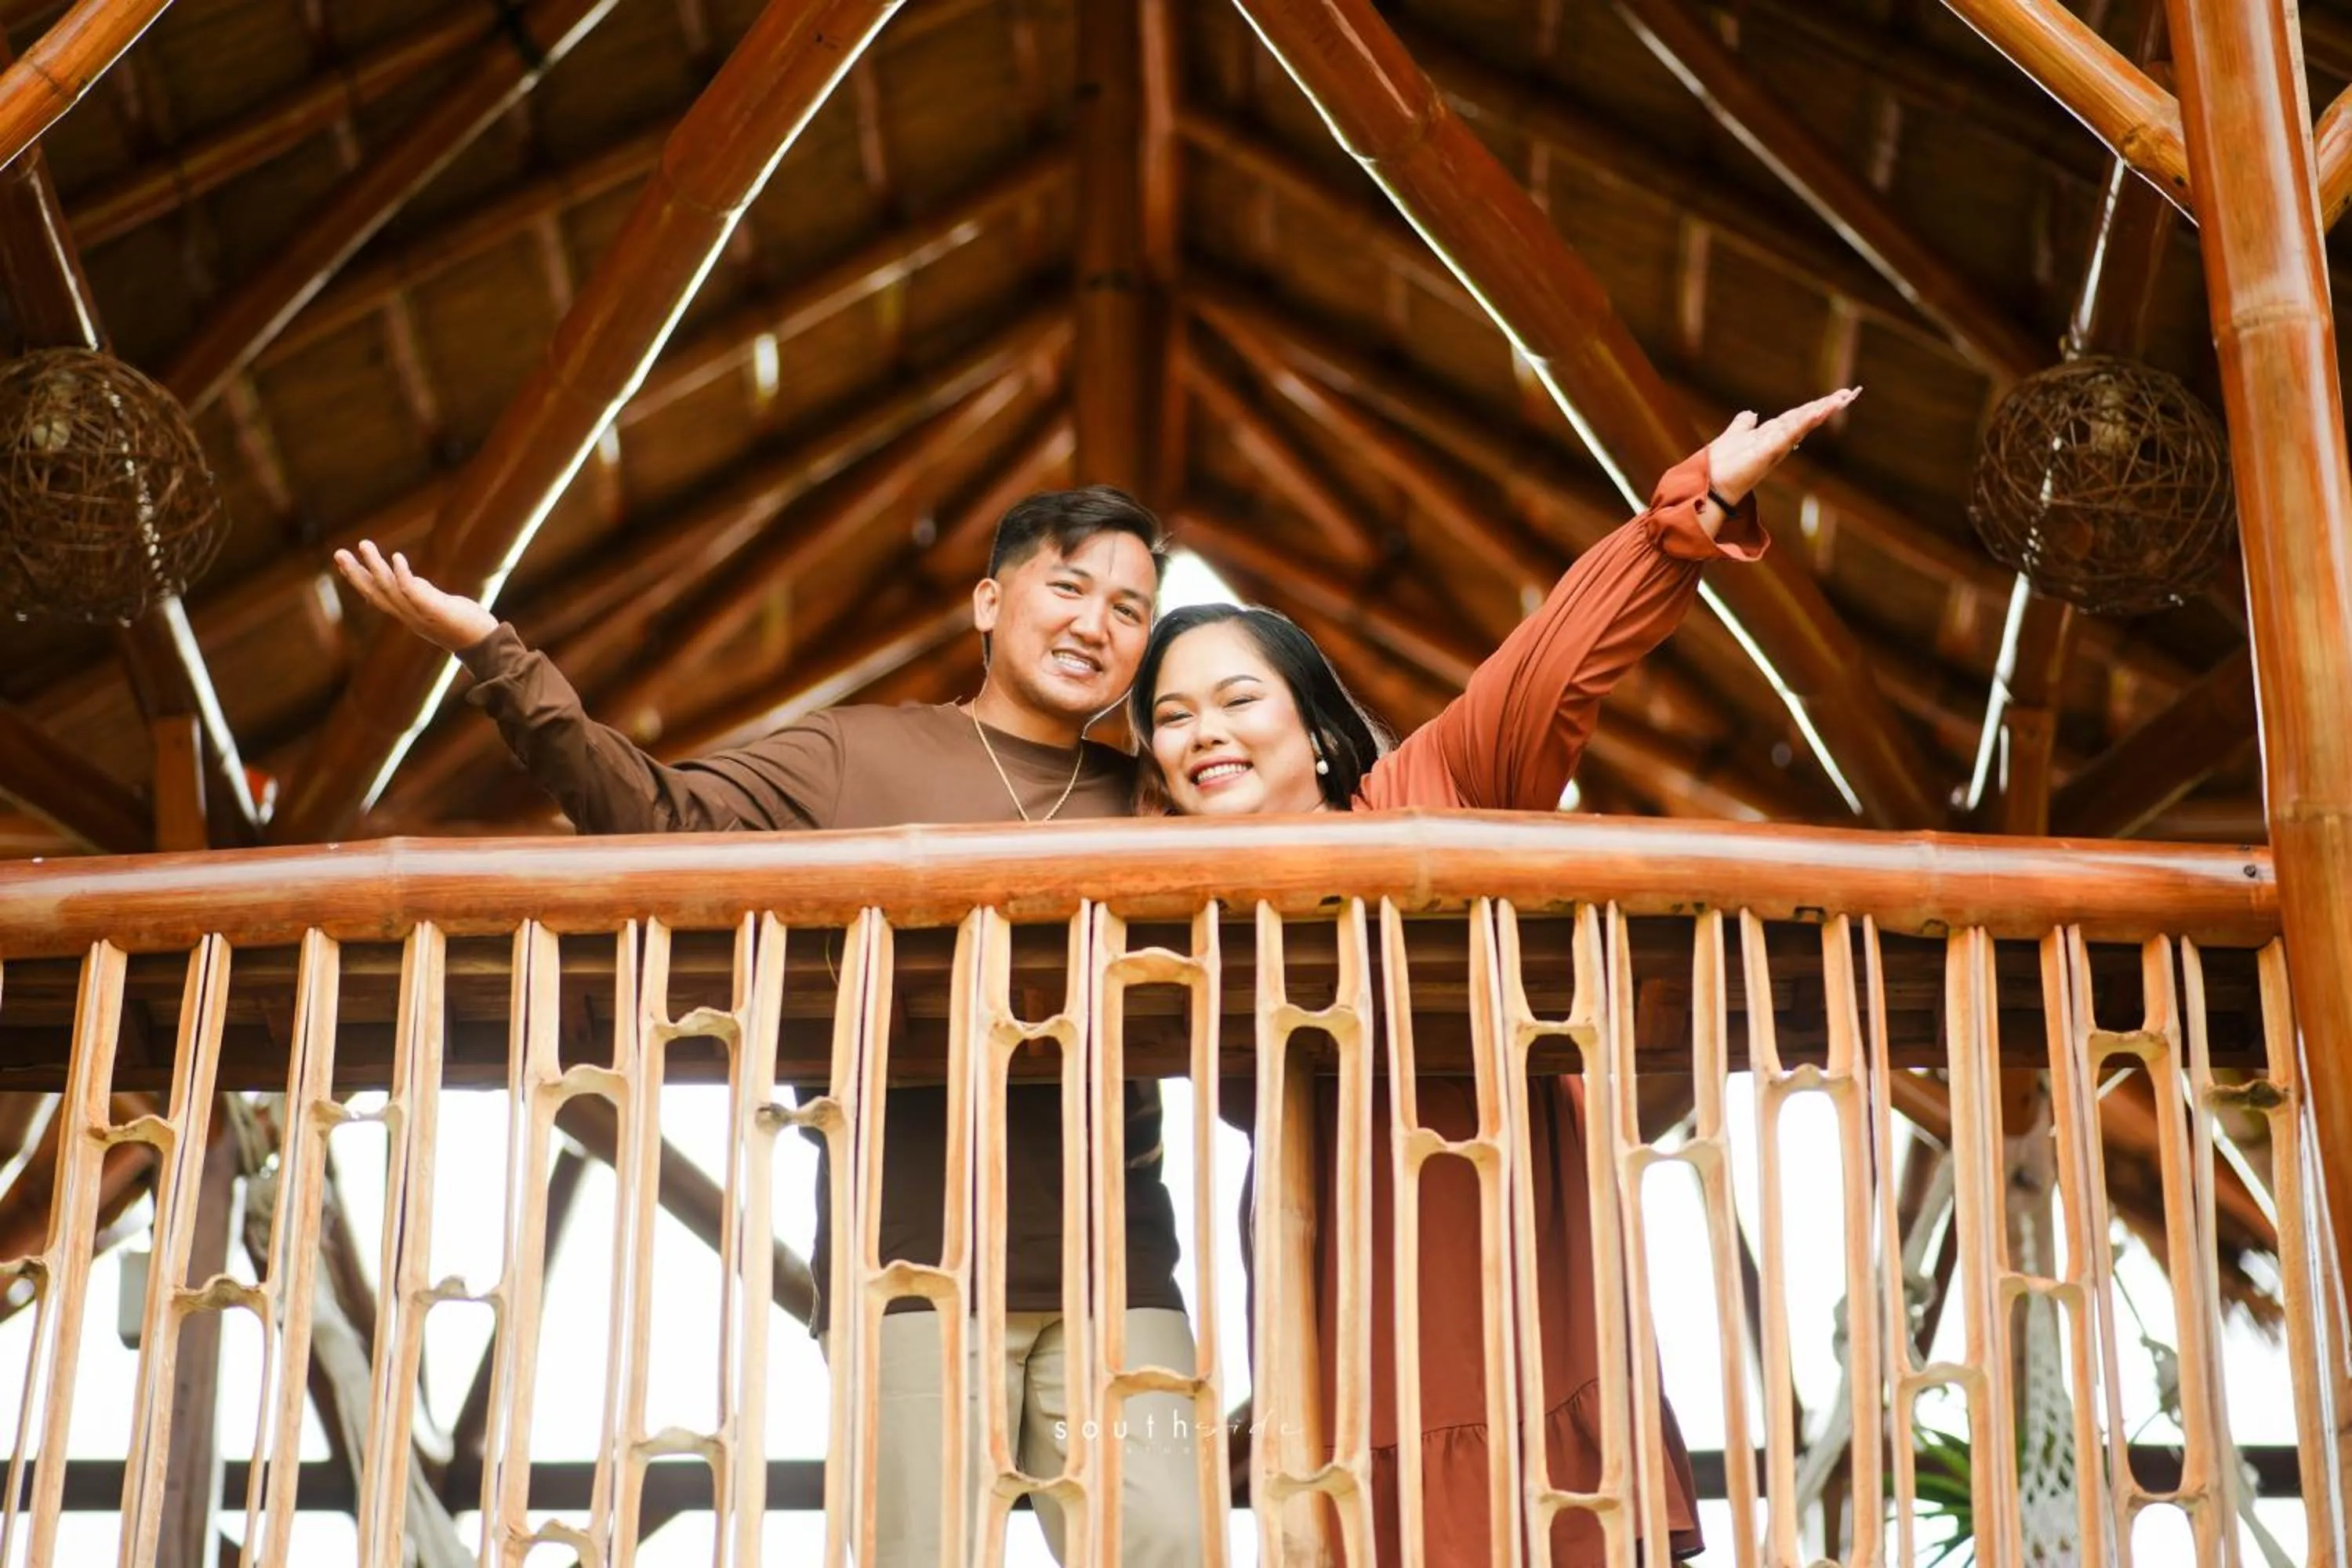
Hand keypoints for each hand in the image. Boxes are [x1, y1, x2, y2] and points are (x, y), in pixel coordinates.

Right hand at [332, 540, 498, 653]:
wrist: (486, 645)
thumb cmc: (465, 625)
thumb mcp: (436, 606)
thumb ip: (420, 593)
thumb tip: (407, 578)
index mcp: (407, 614)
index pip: (376, 596)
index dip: (358, 579)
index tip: (343, 561)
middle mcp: (409, 615)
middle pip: (375, 593)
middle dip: (355, 573)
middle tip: (338, 553)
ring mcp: (420, 614)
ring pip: (390, 589)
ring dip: (375, 566)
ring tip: (364, 545)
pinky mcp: (435, 610)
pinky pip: (413, 592)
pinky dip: (402, 575)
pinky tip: (397, 557)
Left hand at [1706, 386, 1858, 502]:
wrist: (1710, 484)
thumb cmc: (1722, 465)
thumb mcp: (1734, 436)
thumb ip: (1743, 425)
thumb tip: (1751, 413)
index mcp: (1772, 436)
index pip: (1798, 416)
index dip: (1815, 405)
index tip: (1837, 395)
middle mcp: (1778, 441)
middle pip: (1805, 418)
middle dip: (1827, 406)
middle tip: (1849, 393)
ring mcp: (1775, 446)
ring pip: (1802, 423)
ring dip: (1822, 410)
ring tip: (1842, 399)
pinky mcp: (1769, 451)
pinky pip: (1790, 433)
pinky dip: (1805, 421)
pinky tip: (1819, 410)